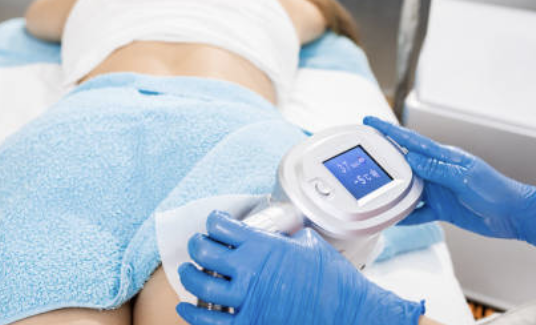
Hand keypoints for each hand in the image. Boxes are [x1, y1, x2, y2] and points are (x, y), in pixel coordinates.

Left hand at [176, 211, 424, 324]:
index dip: (213, 222)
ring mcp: (247, 301)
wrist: (349, 314)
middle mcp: (250, 271)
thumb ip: (286, 237)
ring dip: (189, 276)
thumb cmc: (334, 280)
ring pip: (200, 285)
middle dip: (196, 245)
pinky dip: (193, 314)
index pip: (221, 226)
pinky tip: (187, 309)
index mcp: (264, 246)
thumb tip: (280, 234)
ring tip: (187, 271)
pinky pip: (209, 321)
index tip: (214, 223)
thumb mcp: (309, 244)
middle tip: (196, 244)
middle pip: (203, 252)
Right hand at [364, 116, 535, 252]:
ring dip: (392, 190)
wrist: (515, 216)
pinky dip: (405, 215)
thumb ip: (437, 169)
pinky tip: (394, 220)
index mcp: (443, 156)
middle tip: (362, 157)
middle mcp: (436, 170)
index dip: (389, 131)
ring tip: (373, 191)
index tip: (370, 122)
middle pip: (404, 163)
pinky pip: (417, 210)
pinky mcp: (441, 207)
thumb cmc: (496, 191)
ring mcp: (437, 188)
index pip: (411, 140)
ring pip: (407, 187)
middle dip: (383, 159)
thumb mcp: (465, 178)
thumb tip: (411, 159)